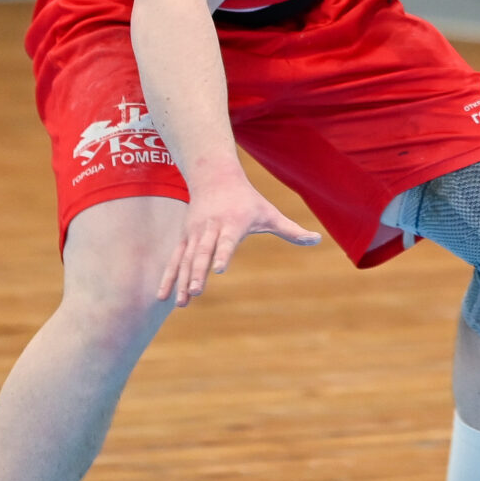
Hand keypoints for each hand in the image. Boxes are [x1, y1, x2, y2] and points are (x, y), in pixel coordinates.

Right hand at [158, 173, 320, 304]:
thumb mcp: (269, 213)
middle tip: (195, 292)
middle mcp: (210, 228)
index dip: (222, 254)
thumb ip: (291, 230)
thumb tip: (317, 240)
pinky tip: (162, 296)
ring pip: (186, 259)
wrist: (214, 177)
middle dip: (197, 272)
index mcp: (232, 223)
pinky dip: (168, 276)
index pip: (226, 241)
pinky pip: (175, 259)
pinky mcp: (184, 238)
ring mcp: (194, 234)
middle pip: (202, 252)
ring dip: (181, 280)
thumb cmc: (247, 199)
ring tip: (181, 303)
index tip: (219, 270)